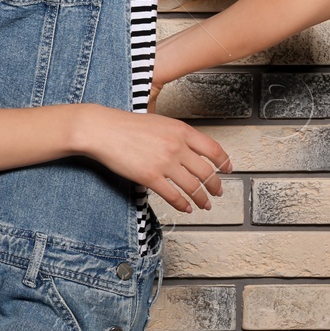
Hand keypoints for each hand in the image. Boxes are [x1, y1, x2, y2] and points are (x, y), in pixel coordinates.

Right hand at [72, 104, 231, 213]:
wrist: (101, 129)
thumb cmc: (125, 125)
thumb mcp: (159, 122)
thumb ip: (176, 135)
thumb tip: (189, 152)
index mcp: (181, 130)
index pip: (213, 149)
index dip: (224, 163)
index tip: (227, 170)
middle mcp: (176, 146)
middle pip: (206, 172)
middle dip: (215, 186)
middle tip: (217, 192)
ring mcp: (164, 163)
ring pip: (193, 187)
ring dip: (202, 199)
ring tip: (204, 205)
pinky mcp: (150, 177)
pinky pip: (173, 196)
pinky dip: (182, 204)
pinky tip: (185, 208)